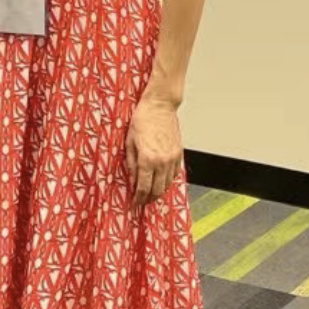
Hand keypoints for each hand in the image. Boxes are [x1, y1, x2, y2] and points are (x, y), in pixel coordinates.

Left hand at [125, 97, 182, 212]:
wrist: (160, 105)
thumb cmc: (143, 119)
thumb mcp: (129, 142)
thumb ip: (131, 164)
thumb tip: (133, 179)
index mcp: (147, 159)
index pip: (143, 188)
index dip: (138, 199)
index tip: (134, 203)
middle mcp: (162, 161)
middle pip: (157, 190)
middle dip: (148, 199)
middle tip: (142, 201)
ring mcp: (172, 157)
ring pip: (167, 184)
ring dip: (159, 191)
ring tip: (151, 193)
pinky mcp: (179, 152)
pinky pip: (175, 174)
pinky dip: (168, 181)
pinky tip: (162, 181)